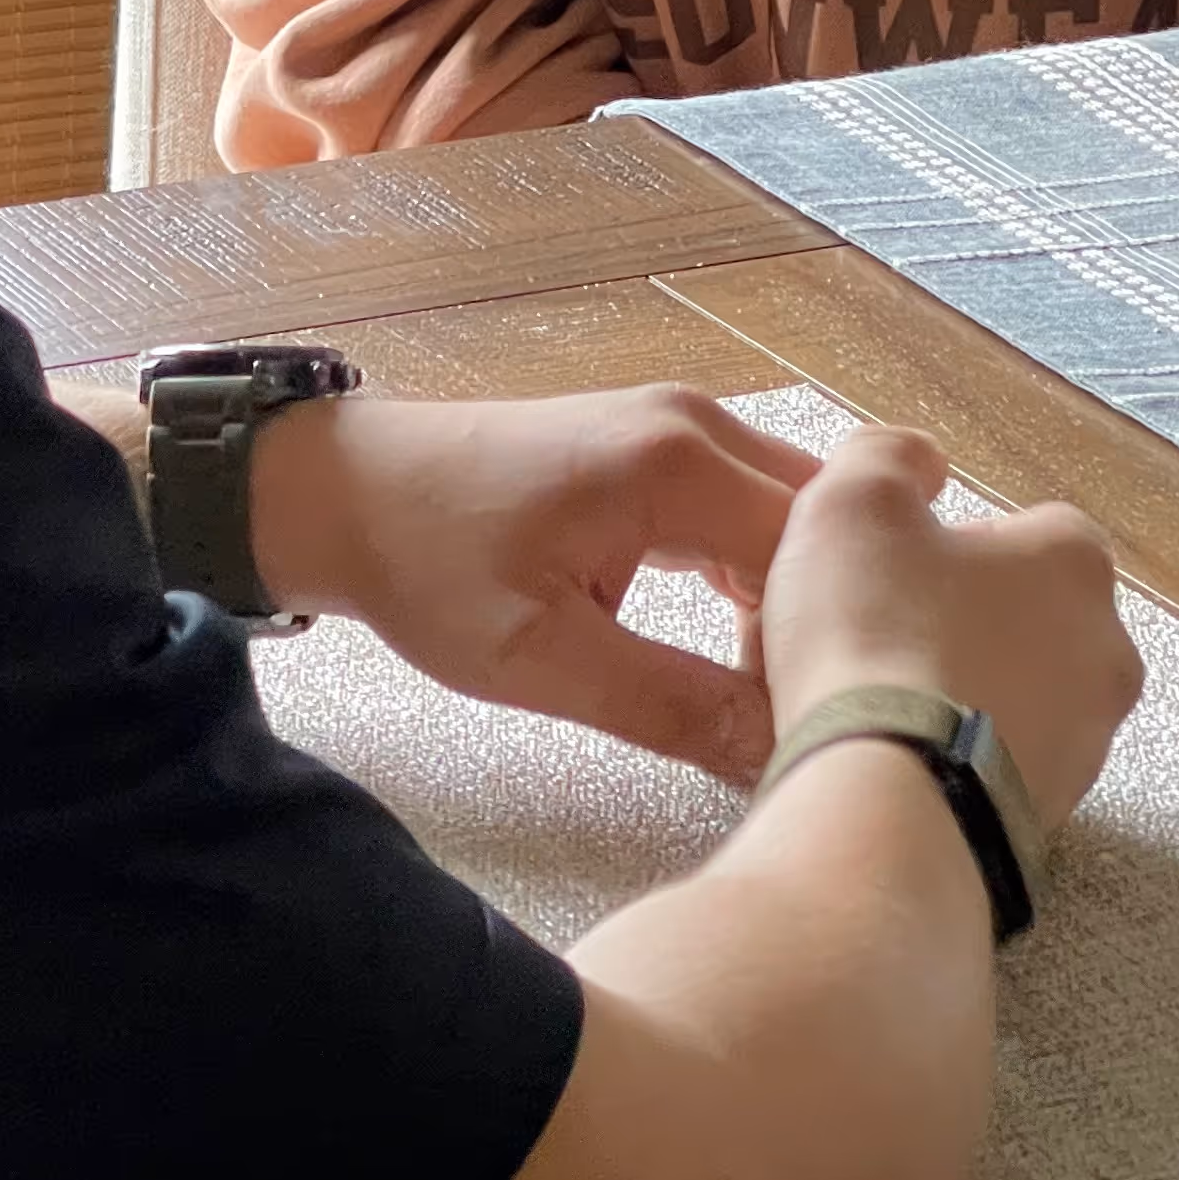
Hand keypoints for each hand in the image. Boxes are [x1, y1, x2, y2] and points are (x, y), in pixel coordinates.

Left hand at [250, 387, 819, 783]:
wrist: (345, 491)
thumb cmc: (428, 567)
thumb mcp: (542, 661)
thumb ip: (672, 706)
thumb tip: (779, 754)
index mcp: (679, 465)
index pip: (823, 554)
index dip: (831, 643)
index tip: (808, 719)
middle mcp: (699, 425)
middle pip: (829, 525)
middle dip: (832, 616)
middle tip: (802, 706)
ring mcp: (683, 427)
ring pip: (797, 518)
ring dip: (796, 599)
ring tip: (769, 687)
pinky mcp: (663, 447)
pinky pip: (753, 509)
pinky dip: (761, 576)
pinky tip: (740, 647)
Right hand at [756, 429, 1139, 829]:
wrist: (887, 803)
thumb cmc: (876, 635)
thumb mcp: (853, 501)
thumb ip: (889, 456)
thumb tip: (917, 461)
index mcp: (1075, 564)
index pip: (1028, 528)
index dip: (952, 540)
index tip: (893, 565)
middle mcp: (1105, 653)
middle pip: (1026, 615)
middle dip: (960, 619)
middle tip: (879, 632)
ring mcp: (1086, 746)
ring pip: (1016, 695)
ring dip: (961, 691)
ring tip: (878, 703)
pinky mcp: (1053, 819)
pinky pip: (999, 767)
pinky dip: (956, 758)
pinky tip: (893, 759)